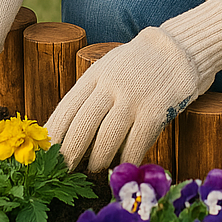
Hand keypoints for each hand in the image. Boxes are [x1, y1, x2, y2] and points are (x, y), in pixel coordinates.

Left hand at [45, 0, 221, 170]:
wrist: (177, 49)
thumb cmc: (137, 66)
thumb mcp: (108, 70)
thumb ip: (90, 95)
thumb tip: (65, 133)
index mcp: (95, 75)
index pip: (66, 108)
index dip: (53, 135)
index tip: (43, 155)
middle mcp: (111, 85)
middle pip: (82, 125)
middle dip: (69, 154)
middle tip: (62, 172)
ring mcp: (134, 97)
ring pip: (107, 138)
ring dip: (97, 160)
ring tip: (93, 170)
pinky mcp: (156, 109)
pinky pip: (136, 143)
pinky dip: (127, 160)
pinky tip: (122, 167)